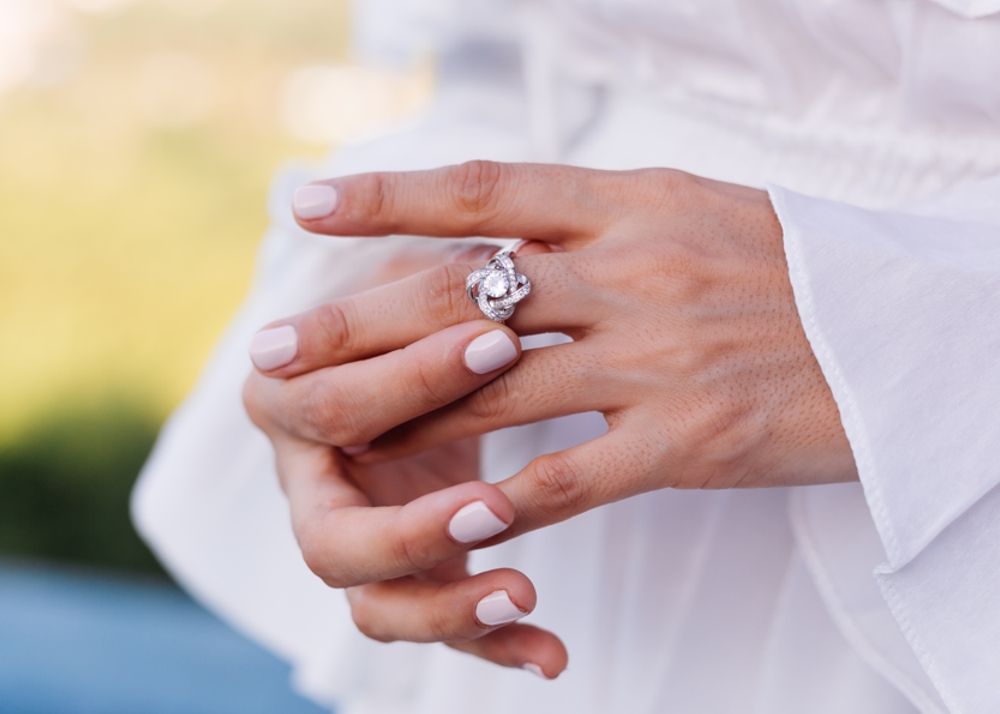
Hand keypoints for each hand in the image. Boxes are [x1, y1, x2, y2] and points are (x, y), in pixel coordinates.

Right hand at [243, 243, 567, 677]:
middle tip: (496, 501)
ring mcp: (350, 538)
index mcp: (286, 403)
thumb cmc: (413, 303)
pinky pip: (435, 621)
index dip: (406, 381)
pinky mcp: (401, 573)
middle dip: (416, 518)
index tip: (499, 342)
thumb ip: (438, 275)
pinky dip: (488, 642)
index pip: (328, 406)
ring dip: (443, 606)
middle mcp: (305, 484)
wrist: (416, 354)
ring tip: (520, 593)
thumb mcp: (418, 278)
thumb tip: (506, 251)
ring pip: (370, 605)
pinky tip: (552, 653)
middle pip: (330, 537)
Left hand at [261, 162, 856, 544]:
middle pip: (463, 288)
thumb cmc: (796, 272)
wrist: (908, 341)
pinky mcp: (688, 440)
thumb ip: (603, 220)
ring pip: (497, 383)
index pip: (489, 191)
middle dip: (356, 315)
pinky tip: (451, 514)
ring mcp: (657, 355)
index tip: (312, 203)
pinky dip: (506, 496)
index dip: (392, 193)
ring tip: (328, 434)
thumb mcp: (697, 212)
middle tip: (273, 340)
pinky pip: (572, 473)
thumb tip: (513, 229)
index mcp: (634, 204)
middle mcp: (634, 270)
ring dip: (404, 412)